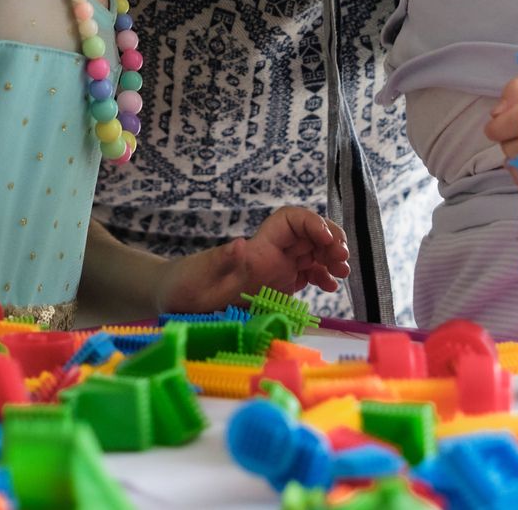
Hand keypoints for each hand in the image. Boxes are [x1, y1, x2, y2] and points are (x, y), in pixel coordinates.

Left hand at [156, 207, 350, 312]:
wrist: (174, 296)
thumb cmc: (184, 286)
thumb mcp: (200, 277)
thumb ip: (222, 261)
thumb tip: (241, 243)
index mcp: (257, 247)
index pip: (290, 221)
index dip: (312, 224)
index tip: (328, 241)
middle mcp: (270, 252)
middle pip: (309, 234)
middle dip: (331, 241)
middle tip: (343, 261)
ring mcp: (275, 268)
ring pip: (312, 252)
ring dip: (331, 258)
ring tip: (342, 274)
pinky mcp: (277, 283)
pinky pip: (306, 272)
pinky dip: (322, 276)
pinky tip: (330, 286)